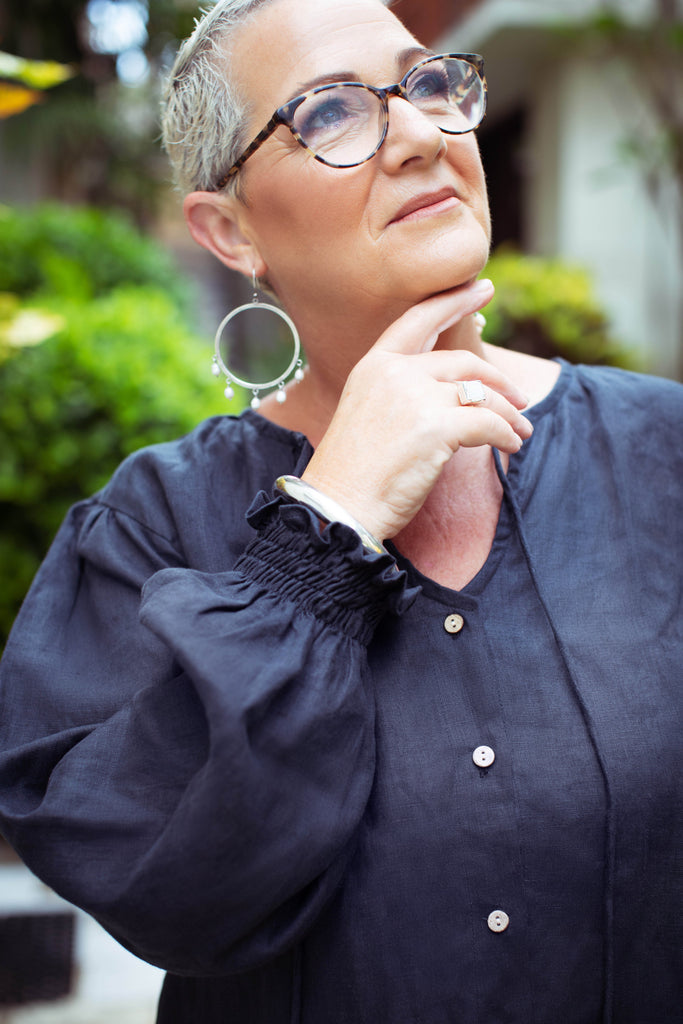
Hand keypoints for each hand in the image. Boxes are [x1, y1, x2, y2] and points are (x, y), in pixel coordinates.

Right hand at [302, 280, 532, 540]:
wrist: (338, 509)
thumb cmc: (353, 475)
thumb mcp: (369, 415)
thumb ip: (402, 394)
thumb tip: (453, 394)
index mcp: (373, 365)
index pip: (419, 320)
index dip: (454, 302)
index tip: (484, 287)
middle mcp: (394, 372)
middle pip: (463, 362)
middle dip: (498, 380)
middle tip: (520, 398)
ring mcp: (415, 398)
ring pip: (482, 394)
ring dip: (509, 413)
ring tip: (522, 431)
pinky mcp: (436, 428)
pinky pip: (489, 425)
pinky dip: (506, 435)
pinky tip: (510, 446)